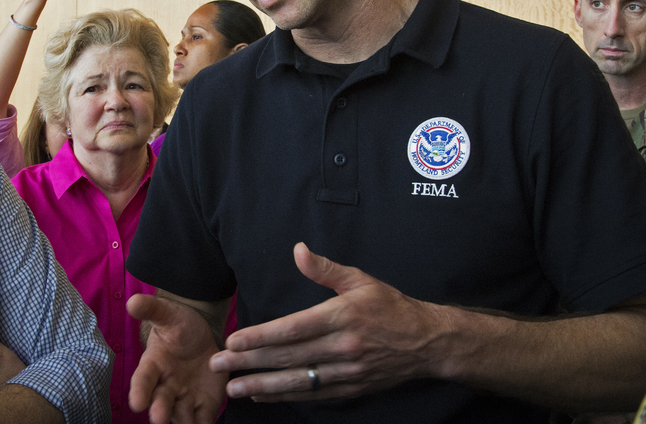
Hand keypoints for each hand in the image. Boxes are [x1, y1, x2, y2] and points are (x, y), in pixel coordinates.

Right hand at [127, 294, 228, 423]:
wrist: (202, 337)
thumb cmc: (179, 326)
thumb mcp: (168, 314)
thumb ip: (152, 310)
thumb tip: (133, 302)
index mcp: (154, 365)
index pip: (143, 379)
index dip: (139, 390)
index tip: (136, 403)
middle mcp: (166, 386)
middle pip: (160, 401)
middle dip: (160, 410)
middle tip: (159, 418)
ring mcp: (184, 398)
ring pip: (181, 416)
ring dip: (182, 423)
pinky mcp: (204, 406)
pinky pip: (203, 420)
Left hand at [210, 242, 445, 401]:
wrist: (427, 342)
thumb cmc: (390, 306)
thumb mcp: (360, 280)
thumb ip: (325, 268)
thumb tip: (298, 250)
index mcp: (341, 316)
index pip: (292, 329)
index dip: (260, 337)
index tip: (233, 341)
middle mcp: (341, 347)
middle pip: (288, 357)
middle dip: (249, 363)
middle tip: (218, 365)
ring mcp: (346, 372)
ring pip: (297, 381)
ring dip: (262, 387)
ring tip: (233, 388)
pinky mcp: (350, 389)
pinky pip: (311, 394)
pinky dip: (285, 396)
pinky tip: (262, 396)